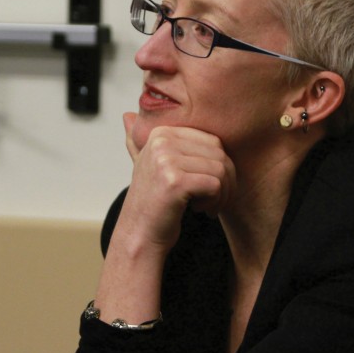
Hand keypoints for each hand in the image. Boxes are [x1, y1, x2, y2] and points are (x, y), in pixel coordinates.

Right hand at [119, 112, 235, 252]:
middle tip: (214, 200)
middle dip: (226, 180)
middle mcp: (161, 141)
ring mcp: (166, 160)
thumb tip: (127, 116)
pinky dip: (215, 202)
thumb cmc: (153, 203)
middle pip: (220, 153)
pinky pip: (215, 185)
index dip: (219, 165)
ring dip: (222, 194)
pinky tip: (200, 210)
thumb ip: (141, 141)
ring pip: (220, 169)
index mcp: (160, 132)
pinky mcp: (174, 181)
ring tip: (207, 206)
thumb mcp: (148, 166)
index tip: (208, 186)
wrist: (139, 236)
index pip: (212, 140)